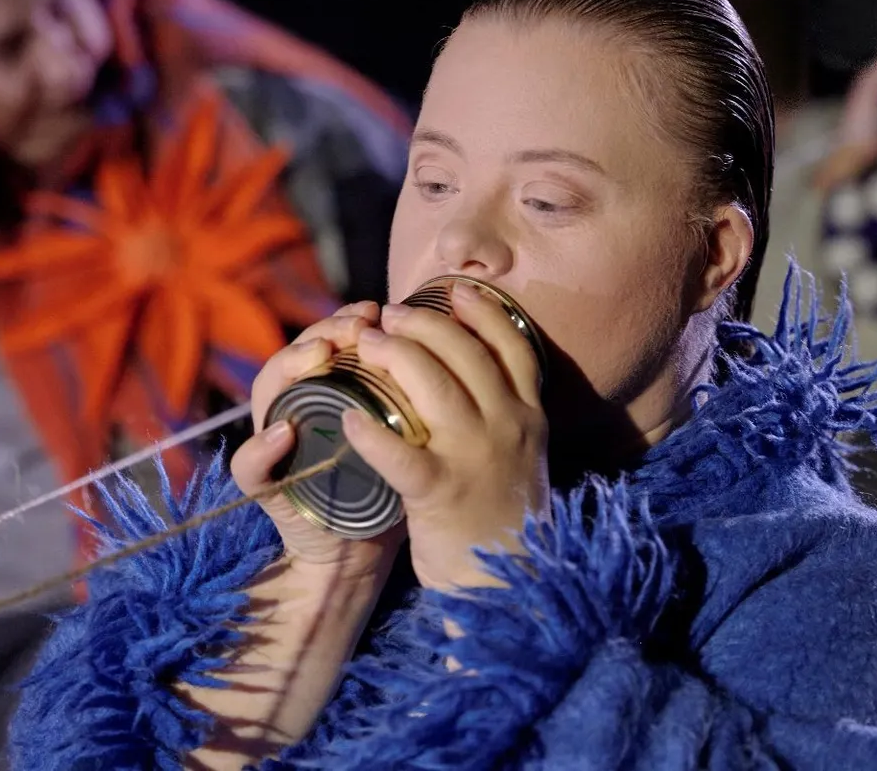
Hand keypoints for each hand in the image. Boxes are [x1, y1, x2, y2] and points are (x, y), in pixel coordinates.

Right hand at [230, 301, 403, 582]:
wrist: (358, 556)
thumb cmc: (387, 489)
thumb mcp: (405, 435)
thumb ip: (415, 395)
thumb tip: (458, 343)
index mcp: (328, 394)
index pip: (330, 341)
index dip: (347, 318)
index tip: (377, 307)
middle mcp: (296, 410)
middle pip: (299, 354)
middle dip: (327, 330)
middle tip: (357, 325)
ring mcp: (274, 446)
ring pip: (268, 391)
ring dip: (291, 367)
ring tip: (319, 356)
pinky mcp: (266, 488)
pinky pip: (248, 465)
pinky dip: (262, 448)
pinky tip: (285, 433)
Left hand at [344, 283, 548, 591]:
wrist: (508, 585)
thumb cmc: (502, 518)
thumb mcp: (520, 455)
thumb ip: (505, 414)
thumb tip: (477, 372)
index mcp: (530, 417)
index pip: (513, 346)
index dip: (483, 312)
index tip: (455, 290)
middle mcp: (509, 428)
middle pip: (466, 355)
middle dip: (421, 325)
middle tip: (386, 315)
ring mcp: (476, 459)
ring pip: (434, 387)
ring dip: (394, 357)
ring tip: (363, 343)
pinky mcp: (442, 494)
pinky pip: (401, 455)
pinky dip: (371, 434)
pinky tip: (347, 419)